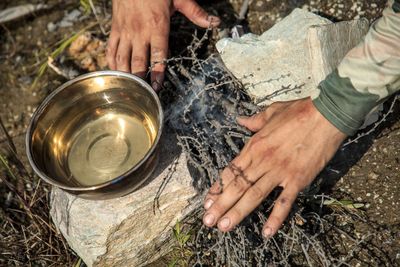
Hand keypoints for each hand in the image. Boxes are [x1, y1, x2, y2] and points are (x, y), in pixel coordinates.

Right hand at [107, 0, 219, 90]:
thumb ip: (196, 13)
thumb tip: (215, 22)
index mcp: (157, 26)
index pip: (158, 54)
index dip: (157, 72)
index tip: (157, 86)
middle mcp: (139, 31)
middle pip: (137, 61)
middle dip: (139, 79)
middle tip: (142, 94)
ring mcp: (125, 31)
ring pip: (122, 58)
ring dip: (124, 74)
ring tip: (128, 89)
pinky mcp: (115, 28)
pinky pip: (111, 48)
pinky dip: (111, 62)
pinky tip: (115, 73)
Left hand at [202, 98, 346, 237]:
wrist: (327, 114)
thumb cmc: (299, 111)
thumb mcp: (271, 112)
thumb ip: (254, 121)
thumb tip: (240, 120)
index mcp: (255, 145)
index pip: (232, 170)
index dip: (218, 186)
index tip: (208, 200)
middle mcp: (263, 161)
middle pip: (238, 186)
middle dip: (221, 205)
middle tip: (208, 221)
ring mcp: (280, 172)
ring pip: (254, 195)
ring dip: (238, 212)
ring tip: (224, 227)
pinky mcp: (297, 179)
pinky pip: (284, 202)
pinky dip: (276, 217)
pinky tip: (267, 232)